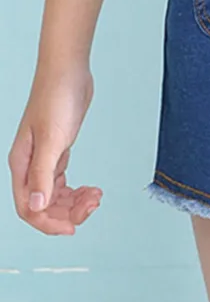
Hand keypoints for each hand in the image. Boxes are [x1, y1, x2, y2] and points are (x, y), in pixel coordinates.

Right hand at [7, 65, 102, 234]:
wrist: (68, 72)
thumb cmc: (57, 100)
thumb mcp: (52, 139)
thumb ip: (43, 175)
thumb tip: (36, 208)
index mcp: (21, 165)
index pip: (28, 209)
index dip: (48, 223)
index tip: (73, 228)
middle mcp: (29, 165)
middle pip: (43, 205)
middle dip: (68, 212)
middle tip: (94, 205)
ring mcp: (44, 158)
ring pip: (55, 194)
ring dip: (75, 202)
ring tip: (97, 196)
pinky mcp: (59, 149)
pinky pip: (63, 181)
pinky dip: (77, 189)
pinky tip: (92, 189)